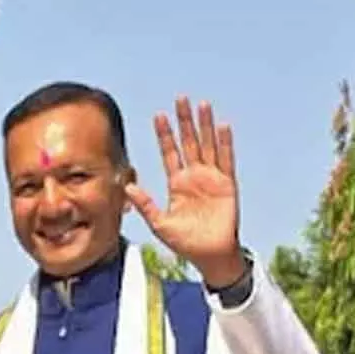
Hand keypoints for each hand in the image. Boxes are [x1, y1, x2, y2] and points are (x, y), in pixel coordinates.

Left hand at [127, 97, 244, 286]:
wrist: (209, 255)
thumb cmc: (184, 242)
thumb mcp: (159, 223)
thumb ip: (145, 204)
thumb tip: (127, 185)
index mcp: (177, 183)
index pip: (169, 152)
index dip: (164, 134)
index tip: (158, 116)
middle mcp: (194, 176)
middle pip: (188, 142)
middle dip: (184, 121)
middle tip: (180, 99)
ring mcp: (211, 178)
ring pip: (207, 145)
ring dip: (205, 125)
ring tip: (202, 104)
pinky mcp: (227, 184)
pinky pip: (226, 160)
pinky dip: (224, 143)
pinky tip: (222, 126)